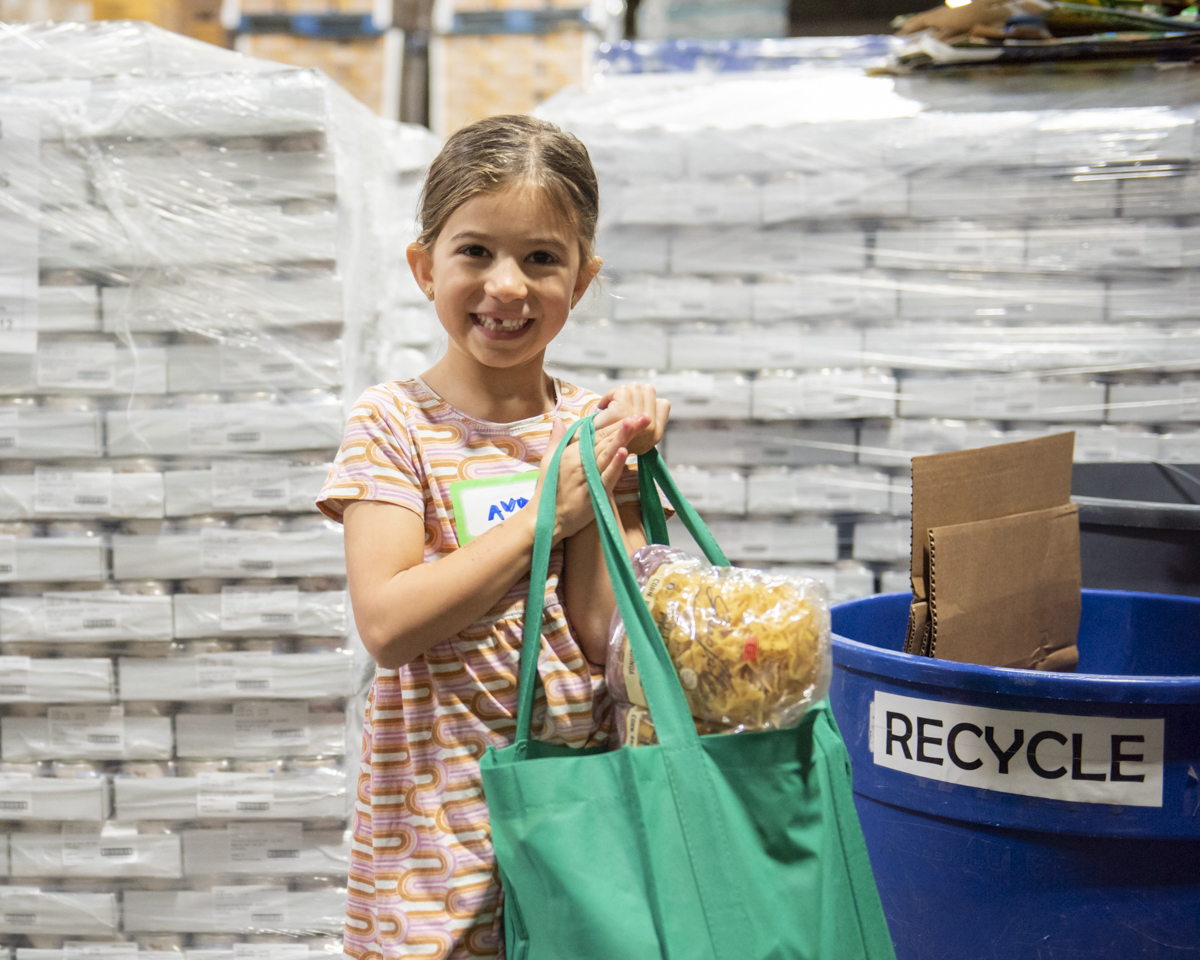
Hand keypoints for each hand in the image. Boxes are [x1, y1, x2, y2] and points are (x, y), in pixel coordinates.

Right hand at [527, 415, 645, 543]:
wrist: (548, 519)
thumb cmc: (549, 491)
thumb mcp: (548, 461)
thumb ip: (557, 439)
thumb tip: (558, 420)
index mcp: (572, 452)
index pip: (596, 433)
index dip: (614, 423)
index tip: (630, 413)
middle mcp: (581, 460)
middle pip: (606, 439)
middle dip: (625, 426)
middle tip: (643, 415)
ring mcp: (589, 475)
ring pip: (608, 452)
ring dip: (623, 437)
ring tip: (636, 423)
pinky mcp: (595, 490)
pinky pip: (608, 475)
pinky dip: (616, 463)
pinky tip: (624, 452)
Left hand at [591, 383, 669, 455]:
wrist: (587, 457)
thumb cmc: (605, 445)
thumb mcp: (631, 437)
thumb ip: (643, 423)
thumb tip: (651, 404)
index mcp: (656, 435)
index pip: (664, 404)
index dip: (649, 401)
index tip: (633, 407)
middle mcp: (651, 428)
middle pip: (649, 391)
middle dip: (633, 392)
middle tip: (619, 403)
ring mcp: (639, 421)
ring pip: (635, 388)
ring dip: (620, 392)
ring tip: (610, 405)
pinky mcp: (623, 413)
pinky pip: (622, 391)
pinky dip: (610, 394)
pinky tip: (602, 406)